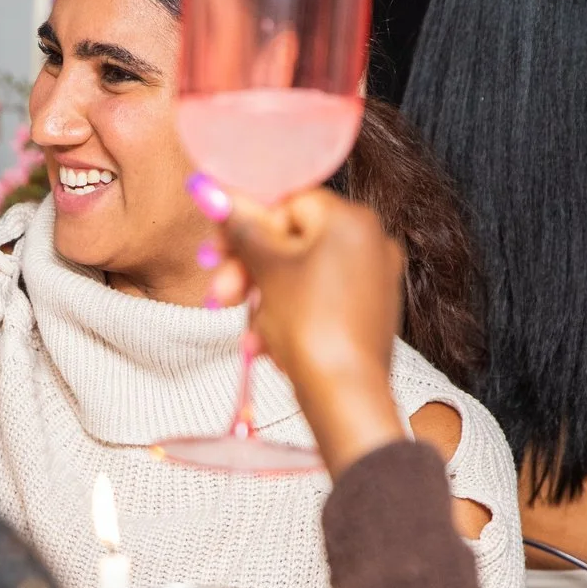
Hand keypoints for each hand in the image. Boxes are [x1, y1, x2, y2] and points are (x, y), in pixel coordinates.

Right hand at [200, 180, 411, 476]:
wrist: (346, 398)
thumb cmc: (310, 327)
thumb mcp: (266, 270)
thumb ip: (239, 226)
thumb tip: (212, 189)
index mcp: (352, 219)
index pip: (287, 203)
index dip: (245, 228)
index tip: (215, 252)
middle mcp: (372, 242)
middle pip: (292, 242)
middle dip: (249, 271)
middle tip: (219, 296)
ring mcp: (375, 280)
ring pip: (300, 277)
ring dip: (263, 301)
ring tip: (248, 335)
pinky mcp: (370, 314)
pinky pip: (318, 302)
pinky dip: (288, 318)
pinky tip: (267, 346)